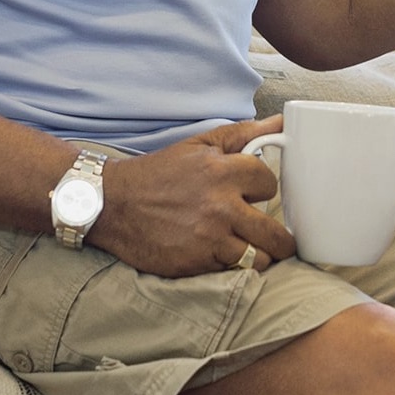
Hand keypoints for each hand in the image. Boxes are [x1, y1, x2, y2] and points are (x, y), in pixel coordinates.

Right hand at [90, 117, 295, 276]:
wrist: (112, 204)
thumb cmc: (160, 172)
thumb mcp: (201, 144)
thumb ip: (245, 133)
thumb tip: (283, 123)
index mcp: (223, 172)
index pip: (270, 184)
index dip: (265, 188)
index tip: (257, 192)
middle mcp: (219, 207)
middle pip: (274, 232)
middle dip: (281, 236)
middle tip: (279, 237)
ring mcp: (207, 239)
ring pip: (258, 258)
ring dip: (261, 254)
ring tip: (256, 249)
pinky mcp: (193, 264)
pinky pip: (230, 271)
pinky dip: (234, 266)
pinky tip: (228, 255)